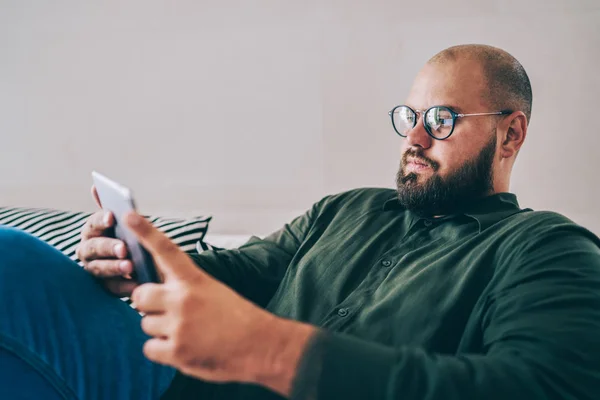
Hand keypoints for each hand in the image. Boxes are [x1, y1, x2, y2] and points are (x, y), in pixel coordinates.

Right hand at [76, 185, 137, 296]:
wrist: (146, 264)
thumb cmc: (131, 238)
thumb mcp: (127, 223)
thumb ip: (113, 208)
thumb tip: (95, 186)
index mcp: (93, 231)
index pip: (93, 223)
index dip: (101, 220)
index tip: (112, 216)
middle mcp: (88, 250)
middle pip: (93, 248)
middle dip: (108, 246)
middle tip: (124, 247)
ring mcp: (95, 270)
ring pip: (99, 269)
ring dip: (113, 267)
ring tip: (130, 266)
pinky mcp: (105, 287)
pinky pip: (112, 288)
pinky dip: (124, 286)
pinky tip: (136, 284)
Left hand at [126, 212, 315, 394]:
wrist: (260, 345)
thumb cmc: (237, 318)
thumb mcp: (214, 291)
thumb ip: (184, 287)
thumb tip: (156, 290)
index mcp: (194, 280)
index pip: (166, 250)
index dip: (145, 231)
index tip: (128, 215)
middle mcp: (183, 299)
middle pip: (139, 296)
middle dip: (148, 303)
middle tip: (167, 311)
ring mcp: (178, 326)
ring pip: (145, 324)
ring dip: (159, 329)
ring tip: (186, 332)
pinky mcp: (176, 351)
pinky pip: (149, 348)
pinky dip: (162, 350)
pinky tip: (183, 348)